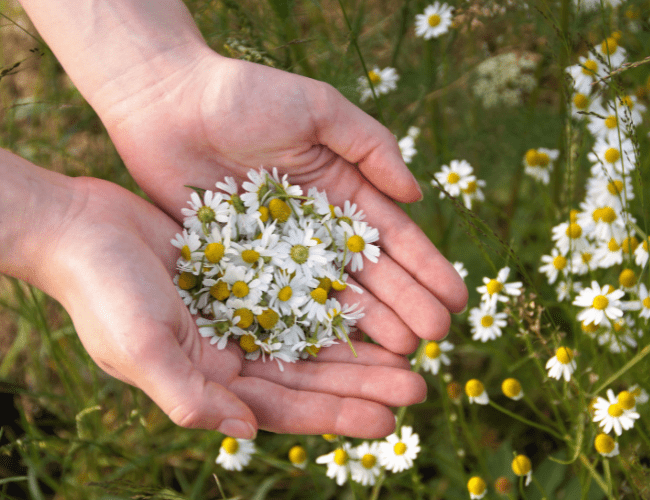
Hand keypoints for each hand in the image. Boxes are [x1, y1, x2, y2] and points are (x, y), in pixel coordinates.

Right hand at [47, 175, 426, 437]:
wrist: (80, 228)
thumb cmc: (103, 291)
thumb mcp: (141, 348)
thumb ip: (190, 396)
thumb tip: (246, 431)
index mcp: (210, 378)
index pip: (286, 406)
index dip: (338, 414)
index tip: (390, 418)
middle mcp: (231, 350)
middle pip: (311, 374)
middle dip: (363, 382)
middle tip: (418, 384)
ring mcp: (241, 310)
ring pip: (313, 333)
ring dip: (359, 343)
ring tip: (410, 348)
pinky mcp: (245, 272)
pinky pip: (300, 288)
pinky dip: (334, 297)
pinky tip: (370, 297)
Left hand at [99, 54, 467, 354]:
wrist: (168, 104)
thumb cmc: (245, 96)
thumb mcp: (318, 109)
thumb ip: (370, 146)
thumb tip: (417, 193)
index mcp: (341, 190)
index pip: (392, 236)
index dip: (425, 267)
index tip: (455, 297)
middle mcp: (315, 228)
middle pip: (368, 274)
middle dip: (405, 304)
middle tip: (434, 339)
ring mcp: (279, 252)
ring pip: (330, 296)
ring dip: (366, 324)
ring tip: (399, 354)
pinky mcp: (240, 266)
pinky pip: (278, 302)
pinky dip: (305, 328)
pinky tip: (333, 353)